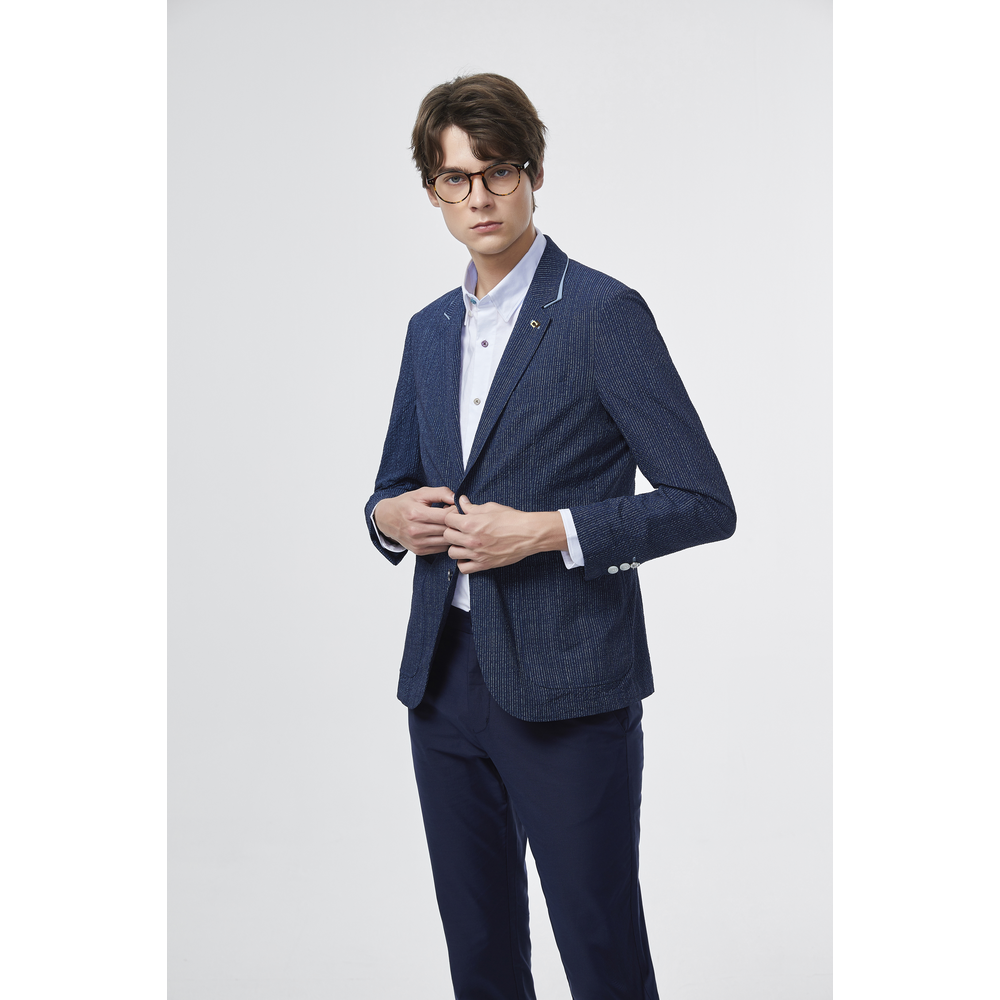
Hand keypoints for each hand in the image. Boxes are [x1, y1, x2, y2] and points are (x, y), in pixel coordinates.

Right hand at [374, 486, 455, 555]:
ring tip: (449, 523)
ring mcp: (417, 543)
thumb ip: (441, 493)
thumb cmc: (405, 504)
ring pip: (446, 541)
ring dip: (452, 532)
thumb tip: (457, 499)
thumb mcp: (421, 493)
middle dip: (455, 522)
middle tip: (456, 516)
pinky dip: (445, 541)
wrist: (386, 519)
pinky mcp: (419, 551)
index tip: (456, 507)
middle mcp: (416, 531)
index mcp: (417, 514)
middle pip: (447, 529)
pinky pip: (441, 548)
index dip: (455, 511)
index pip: (446, 516)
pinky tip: (442, 532)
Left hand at [443, 496, 566, 573]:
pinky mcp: (484, 564)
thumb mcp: (490, 508)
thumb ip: (472, 507)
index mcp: (471, 523)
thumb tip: (461, 501)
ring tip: (464, 543)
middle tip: (460, 530)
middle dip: (452, 531)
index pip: (447, 520)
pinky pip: (463, 568)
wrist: (528, 534)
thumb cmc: (512, 519)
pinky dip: (463, 563)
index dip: (452, 517)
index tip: (457, 518)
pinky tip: (468, 556)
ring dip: (456, 547)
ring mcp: (476, 553)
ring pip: (452, 553)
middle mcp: (471, 539)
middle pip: (447, 536)